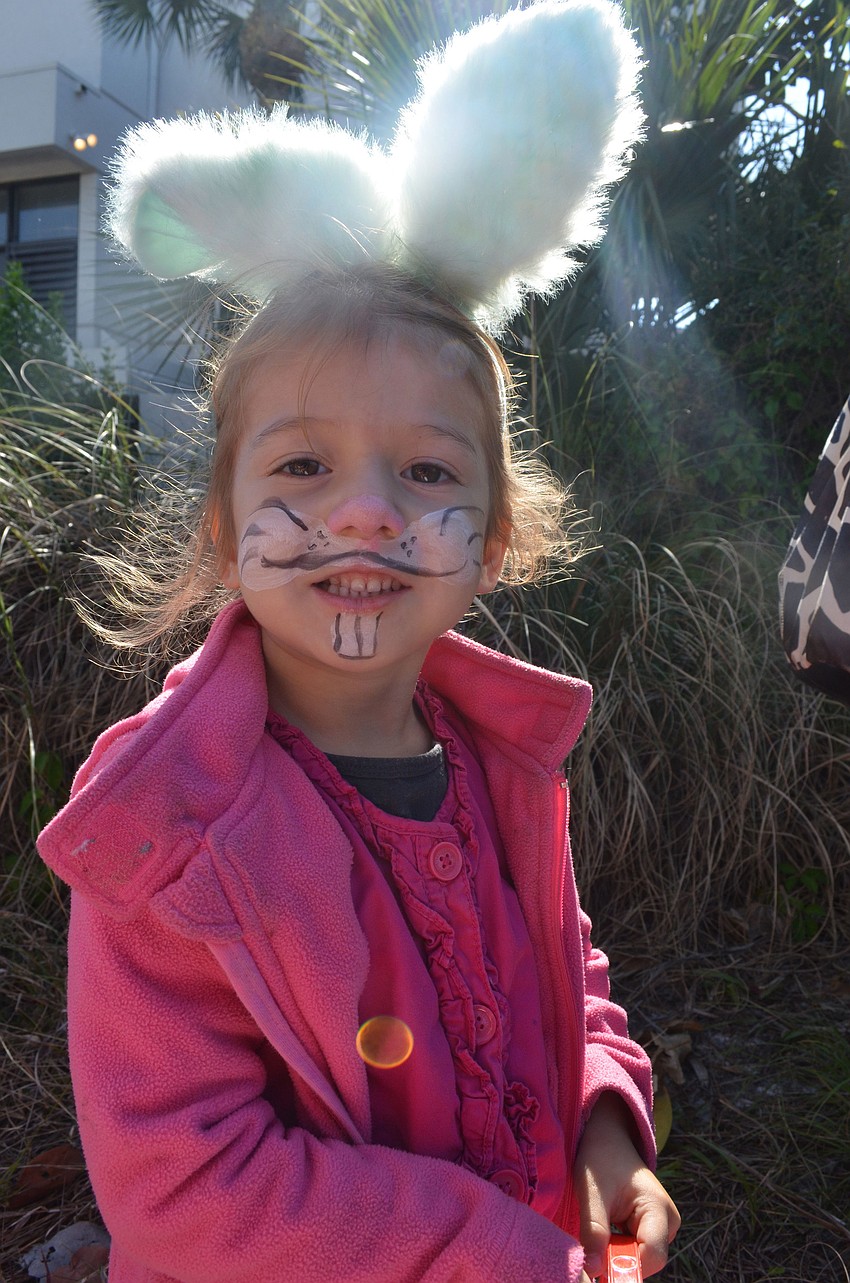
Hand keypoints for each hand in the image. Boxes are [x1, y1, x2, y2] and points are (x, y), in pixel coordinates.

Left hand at [572, 1093, 679, 1278]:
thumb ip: (593, 1230)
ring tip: (598, 1227)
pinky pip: (635, 1251)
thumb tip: (593, 1270)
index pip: (652, 1257)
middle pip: (646, 1261)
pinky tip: (605, 1228)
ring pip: (639, 1258)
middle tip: (592, 1242)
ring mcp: (663, 1225)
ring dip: (615, 1253)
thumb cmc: (599, 1158)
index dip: (625, 1267)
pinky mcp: (653, 1228)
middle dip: (617, 1259)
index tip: (596, 1263)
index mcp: (658, 1208)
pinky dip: (617, 1247)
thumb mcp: (591, 1192)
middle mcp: (669, 1220)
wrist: (607, 1137)